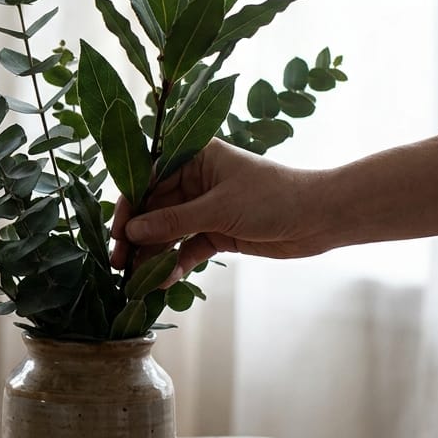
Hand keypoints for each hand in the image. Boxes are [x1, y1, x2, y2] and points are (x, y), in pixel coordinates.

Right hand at [109, 139, 333, 281]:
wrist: (320, 218)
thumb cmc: (273, 198)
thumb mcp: (218, 209)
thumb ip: (173, 221)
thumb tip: (132, 232)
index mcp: (194, 157)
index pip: (149, 178)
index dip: (130, 205)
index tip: (117, 232)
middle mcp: (195, 179)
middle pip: (154, 208)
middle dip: (137, 236)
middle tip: (119, 264)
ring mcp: (205, 207)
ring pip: (168, 231)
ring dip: (154, 254)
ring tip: (138, 279)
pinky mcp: (216, 231)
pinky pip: (187, 247)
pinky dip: (176, 263)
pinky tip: (164, 280)